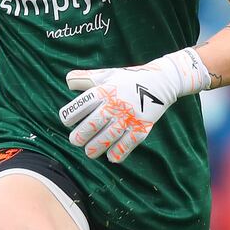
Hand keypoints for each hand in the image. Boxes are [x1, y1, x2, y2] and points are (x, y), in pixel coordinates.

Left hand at [59, 48, 208, 162]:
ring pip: (106, 140)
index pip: (80, 107)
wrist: (161, 82)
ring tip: (90, 151)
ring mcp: (128, 118)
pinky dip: (116, 154)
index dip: (69, 117)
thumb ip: (86, 78)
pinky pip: (125, 147)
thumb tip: (67, 81)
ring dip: (94, 149)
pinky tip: (110, 155)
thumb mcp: (107, 75)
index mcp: (104, 91)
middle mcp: (115, 105)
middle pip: (91, 126)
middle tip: (76, 141)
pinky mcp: (141, 129)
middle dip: (79, 137)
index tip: (68, 122)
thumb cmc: (128, 79)